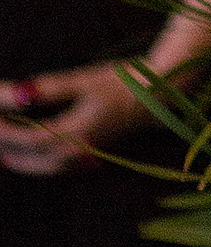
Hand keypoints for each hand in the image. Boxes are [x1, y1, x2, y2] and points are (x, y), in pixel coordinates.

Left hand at [0, 58, 153, 174]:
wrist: (159, 96)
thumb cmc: (124, 82)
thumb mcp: (86, 79)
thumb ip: (50, 87)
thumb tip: (19, 92)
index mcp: (75, 133)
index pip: (28, 138)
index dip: (5, 131)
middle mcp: (78, 151)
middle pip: (31, 158)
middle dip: (7, 148)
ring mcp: (85, 155)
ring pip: (42, 167)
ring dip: (19, 158)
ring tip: (1, 149)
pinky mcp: (91, 153)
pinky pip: (55, 166)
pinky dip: (36, 162)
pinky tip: (30, 154)